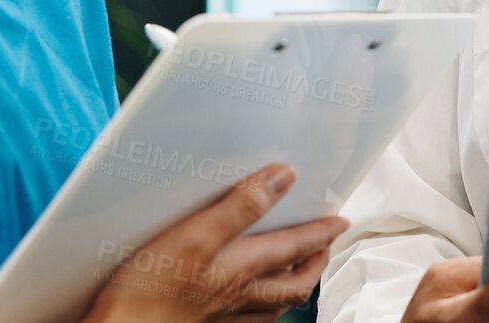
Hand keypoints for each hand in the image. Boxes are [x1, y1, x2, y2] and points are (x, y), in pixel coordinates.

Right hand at [82, 163, 347, 322]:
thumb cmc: (148, 292)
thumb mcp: (194, 235)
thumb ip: (240, 207)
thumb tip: (283, 178)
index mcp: (243, 268)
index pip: (297, 245)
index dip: (322, 230)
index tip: (340, 218)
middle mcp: (240, 296)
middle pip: (294, 284)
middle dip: (315, 263)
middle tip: (325, 247)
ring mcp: (224, 318)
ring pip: (273, 307)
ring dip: (291, 288)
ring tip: (298, 273)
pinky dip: (260, 313)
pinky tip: (251, 307)